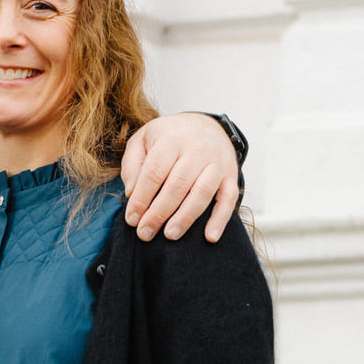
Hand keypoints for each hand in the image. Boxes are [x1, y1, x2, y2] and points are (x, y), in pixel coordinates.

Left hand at [120, 112, 240, 242]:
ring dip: (185, 217)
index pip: (154, 172)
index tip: (132, 219)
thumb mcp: (142, 140)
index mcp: (170, 140)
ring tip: (170, 235)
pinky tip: (210, 237)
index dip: (141, 198)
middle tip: (145, 233)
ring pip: (202, 193)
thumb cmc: (168, 138)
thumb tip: (132, 192)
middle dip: (159, 213)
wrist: (206, 125)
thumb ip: (132, 165)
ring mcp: (216, 163)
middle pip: (177, 185)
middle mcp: (196, 150)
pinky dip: (220, 219)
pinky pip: (229, 198)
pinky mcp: (231, 175)